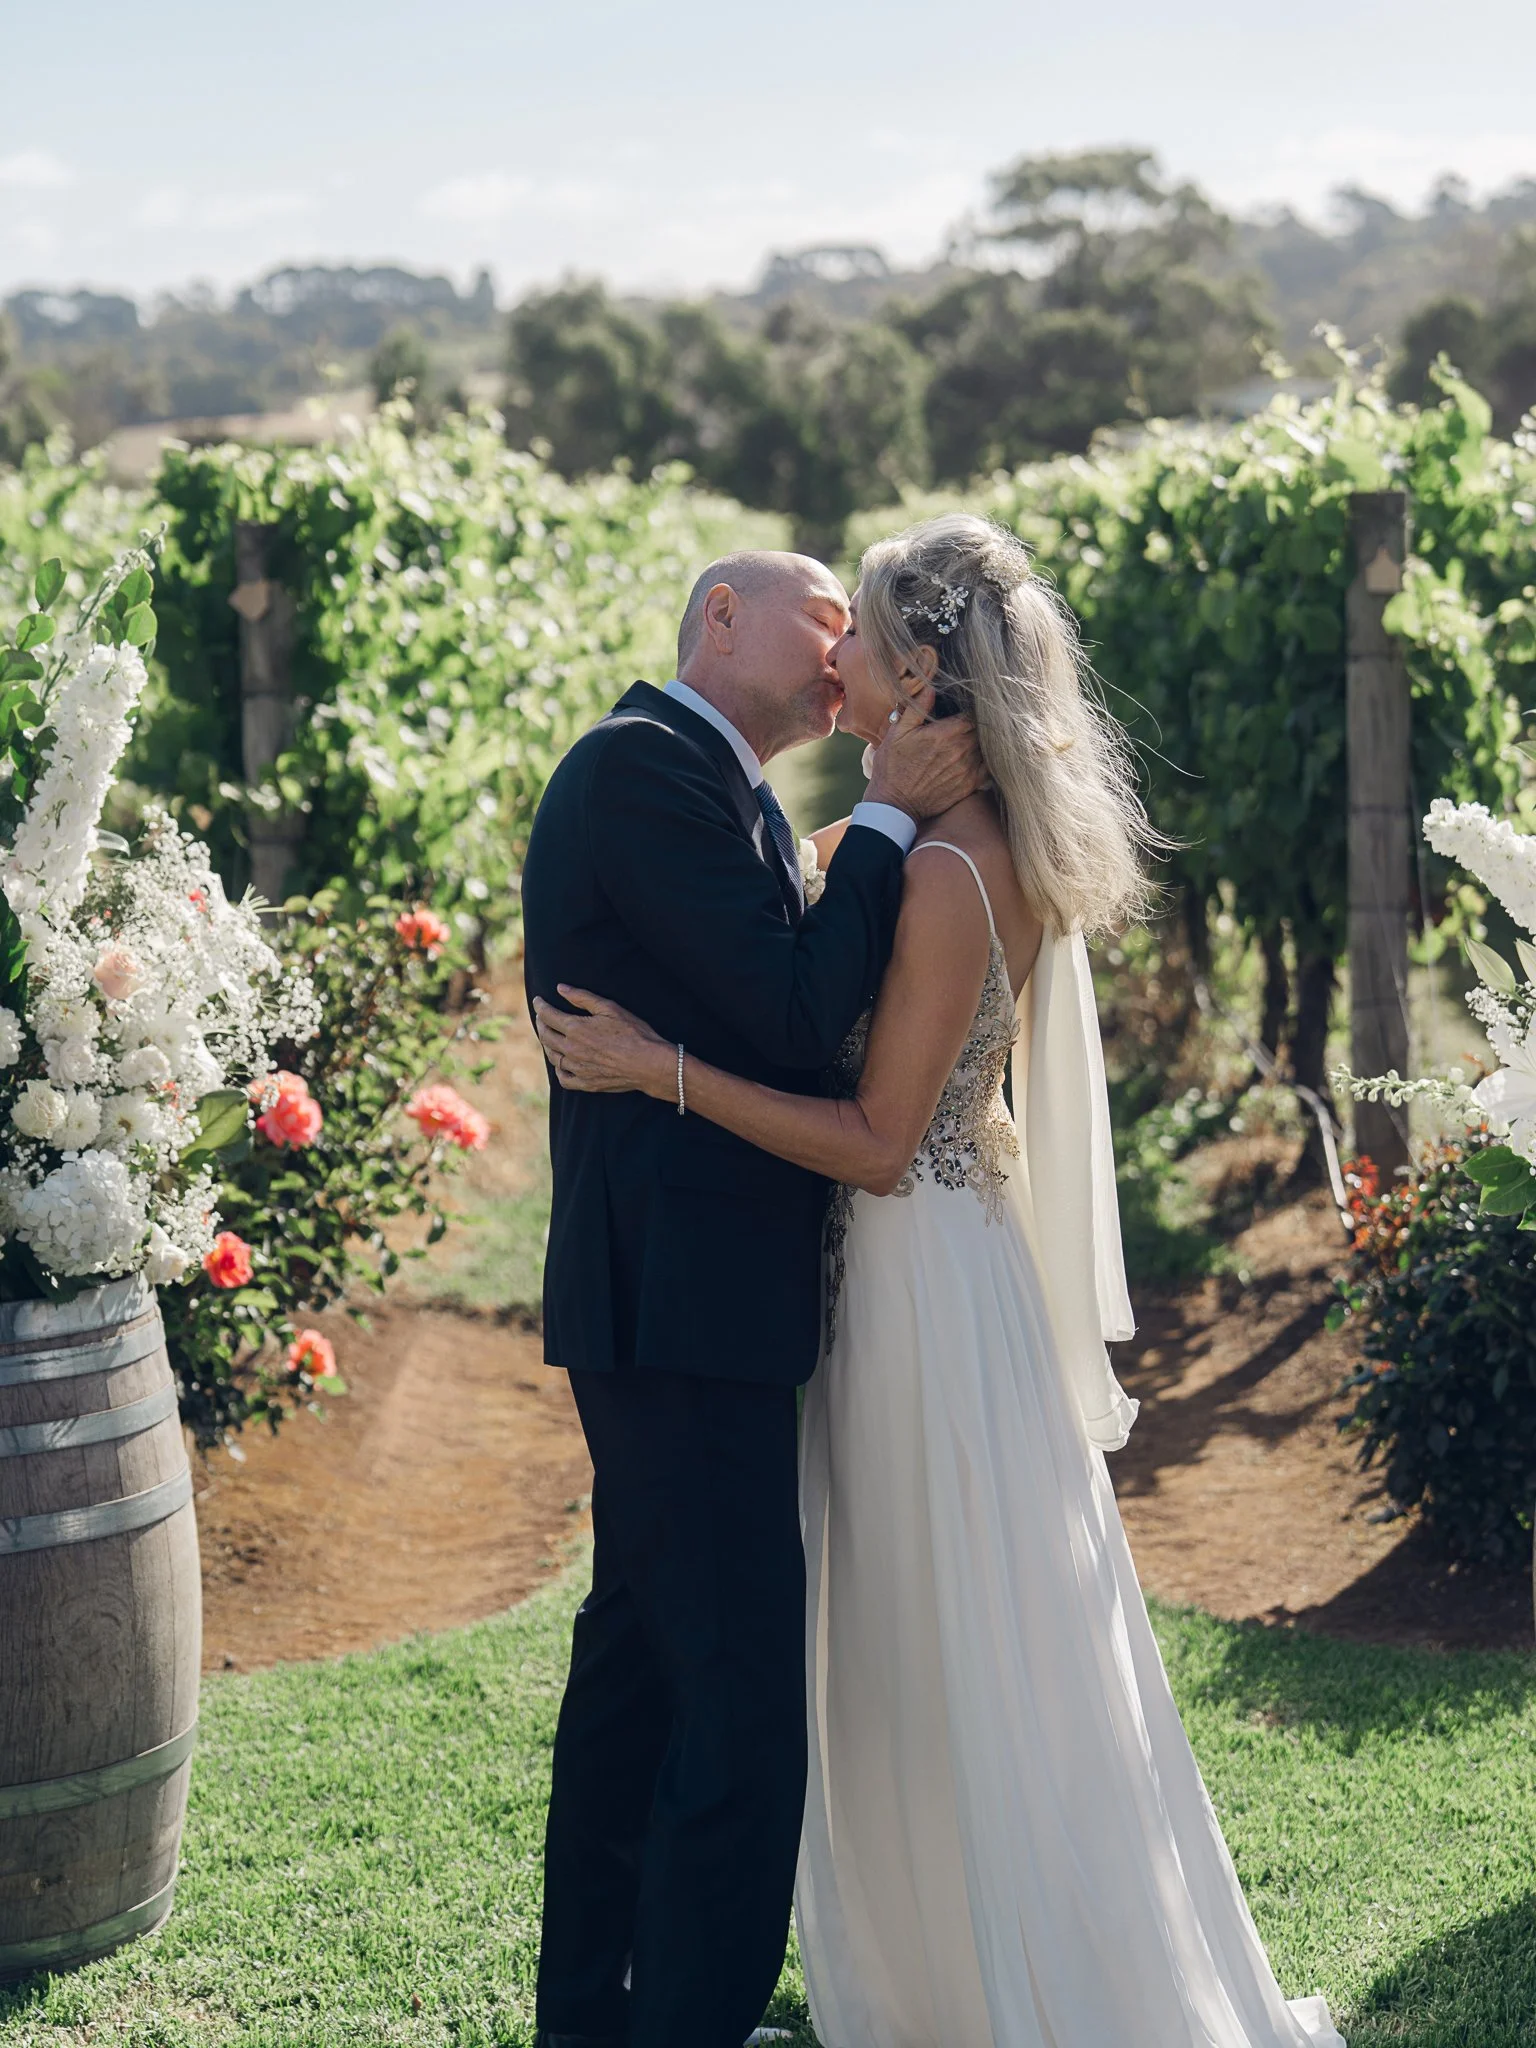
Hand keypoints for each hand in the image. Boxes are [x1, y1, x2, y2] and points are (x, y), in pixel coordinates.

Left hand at [533, 988, 674, 1098]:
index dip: (541, 1006)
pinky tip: (562, 1064)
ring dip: (548, 1045)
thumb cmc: (633, 1033)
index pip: (548, 1015)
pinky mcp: (586, 1083)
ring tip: (550, 1037)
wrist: (648, 1064)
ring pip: (553, 1056)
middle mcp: (572, 1050)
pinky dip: (559, 1070)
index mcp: (576, 1029)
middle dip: (541, 1023)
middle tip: (541, 1017)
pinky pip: (564, 1078)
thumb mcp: (609, 1008)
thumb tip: (560, 989)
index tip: (538, 1001)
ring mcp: (578, 1068)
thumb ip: (582, 998)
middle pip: (546, 1036)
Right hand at [865, 709, 985, 820]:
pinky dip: (985, 761)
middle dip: (977, 725)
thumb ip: (916, 708)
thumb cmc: (892, 767)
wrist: (895, 805)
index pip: (972, 713)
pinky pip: (988, 768)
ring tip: (971, 740)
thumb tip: (930, 686)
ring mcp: (967, 769)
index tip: (964, 709)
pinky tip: (975, 758)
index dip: (970, 709)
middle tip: (968, 723)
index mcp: (945, 734)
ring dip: (981, 743)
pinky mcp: (969, 786)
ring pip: (986, 748)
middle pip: (982, 730)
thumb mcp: (897, 733)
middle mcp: (961, 751)